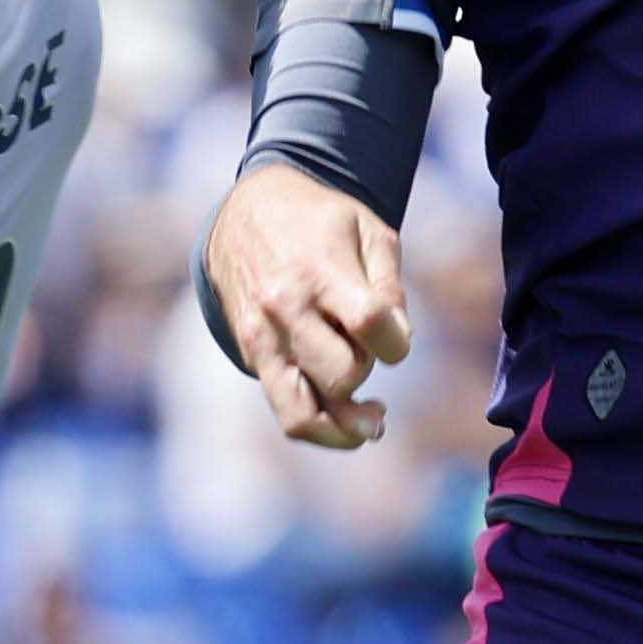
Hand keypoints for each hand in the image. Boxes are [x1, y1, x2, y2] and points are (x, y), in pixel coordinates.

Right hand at [207, 162, 409, 449]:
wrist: (244, 215)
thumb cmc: (319, 223)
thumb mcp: (367, 230)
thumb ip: (390, 287)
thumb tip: (399, 341)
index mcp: (320, 269)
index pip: (369, 323)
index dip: (397, 343)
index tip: (397, 339)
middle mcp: (285, 308)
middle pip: (342, 373)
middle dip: (368, 368)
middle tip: (368, 347)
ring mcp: (264, 339)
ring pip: (305, 414)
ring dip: (347, 428)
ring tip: (373, 422)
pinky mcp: (253, 358)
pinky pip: (287, 413)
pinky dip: (324, 428)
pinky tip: (346, 418)